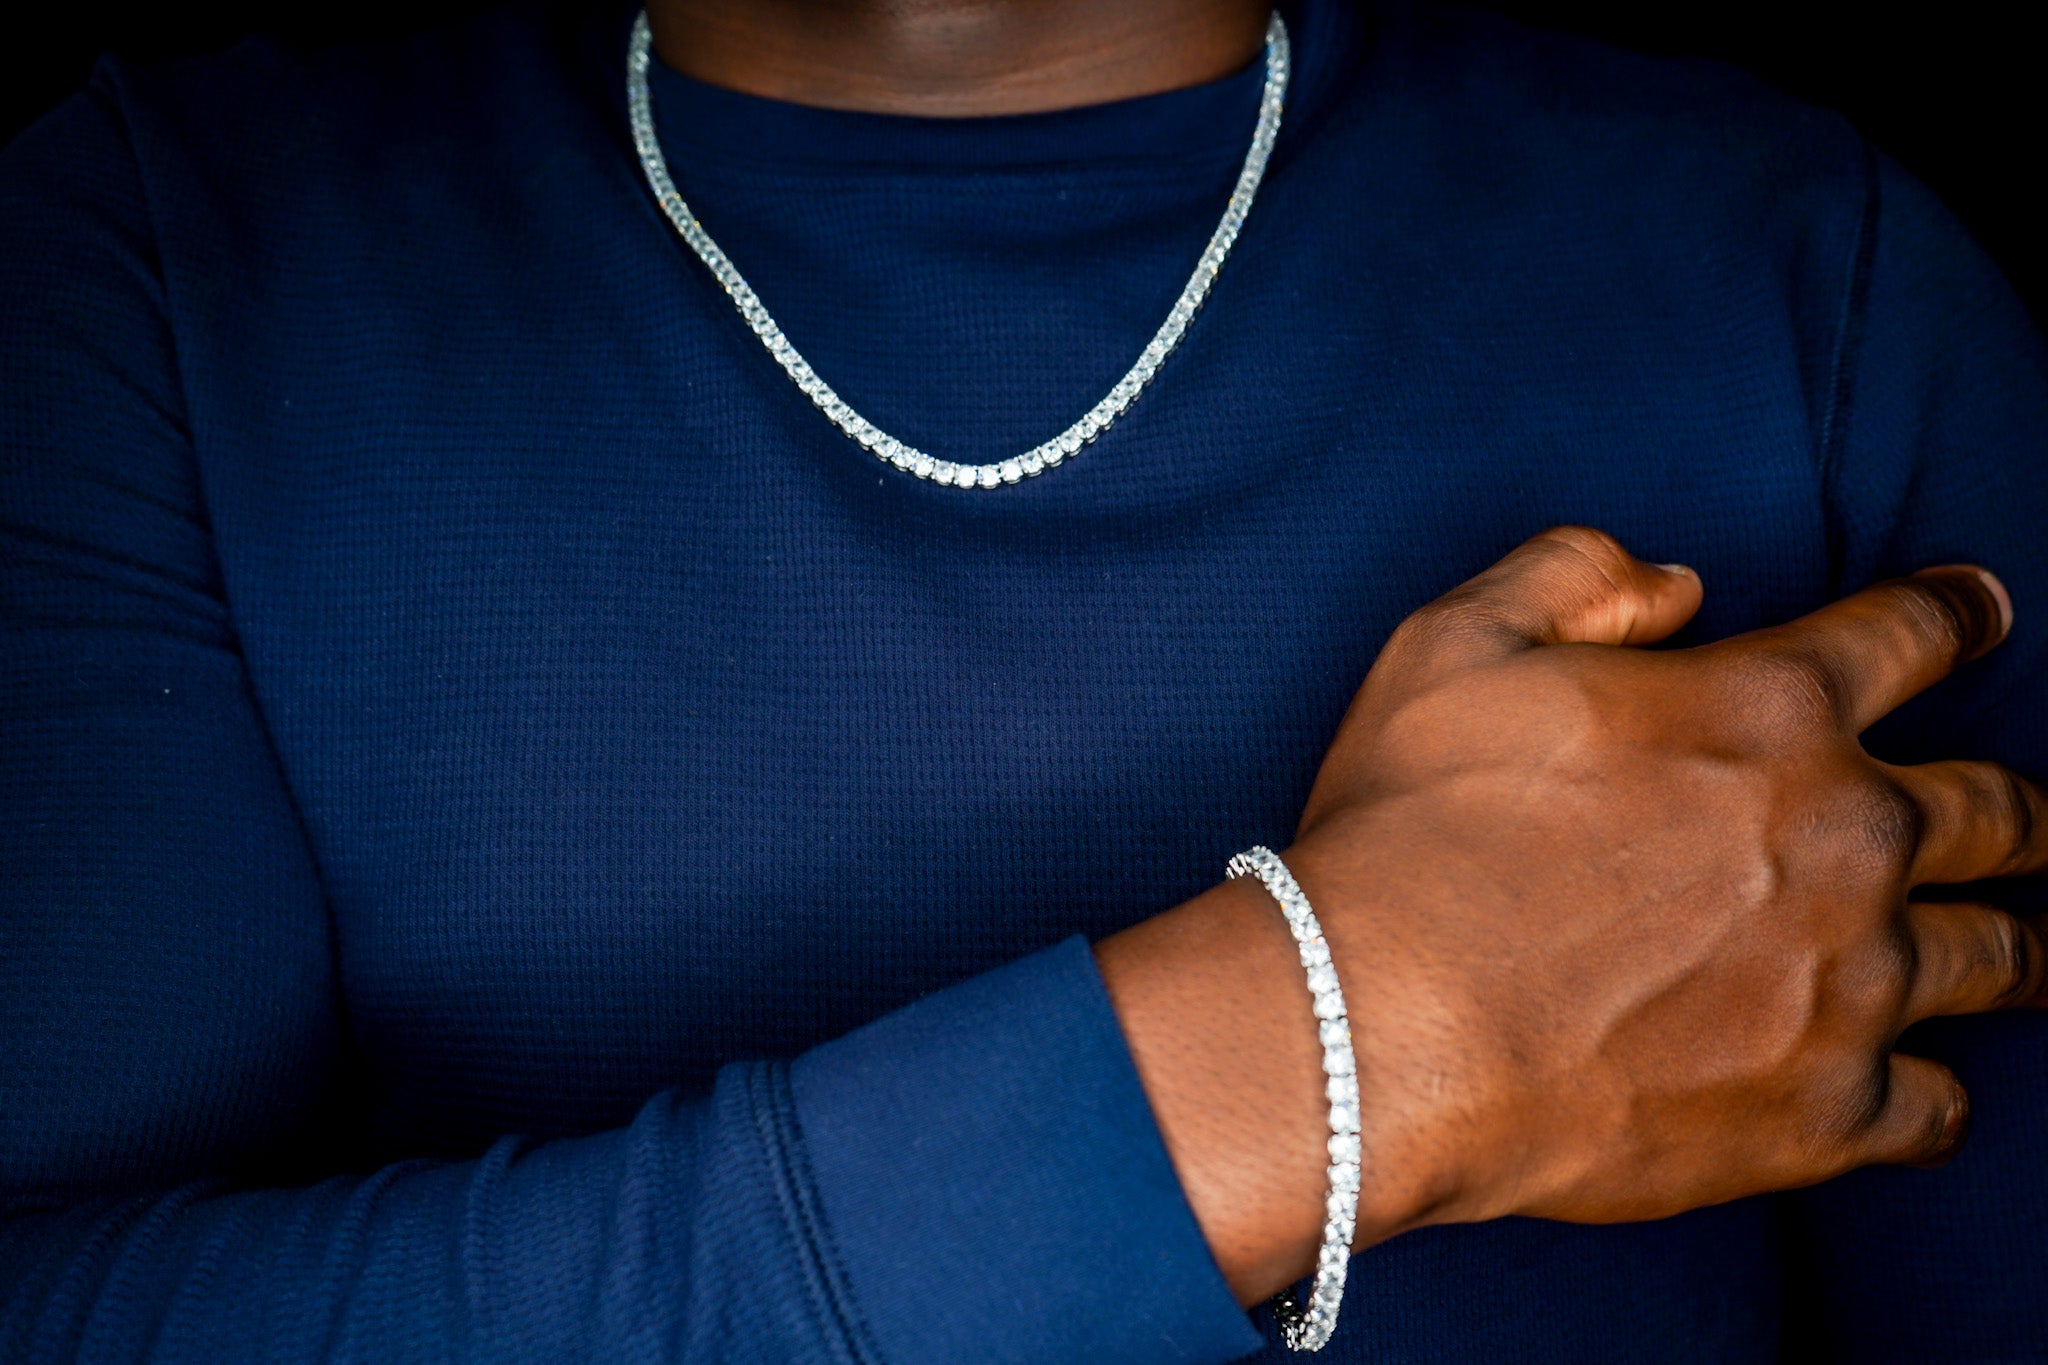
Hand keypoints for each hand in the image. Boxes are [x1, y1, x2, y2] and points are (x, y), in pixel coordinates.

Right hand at [1098, 527, 2047, 1304]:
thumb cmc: (1406, 834)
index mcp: (1768, 708)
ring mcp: (1851, 982)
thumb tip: (1674, 585)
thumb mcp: (1450, 646)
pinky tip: (1918, 1087)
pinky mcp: (1824, 1109)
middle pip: (1999, 808)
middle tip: (2037, 817)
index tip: (1982, 612)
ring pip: (1998, 956)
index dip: (1954, 616)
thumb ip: (1569, 578)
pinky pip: (1935, 1105)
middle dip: (2026, 807)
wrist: (1379, 1027)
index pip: (1908, 636)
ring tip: (2028, 950)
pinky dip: (1932, 1092)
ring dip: (2018, 945)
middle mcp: (1846, 837)